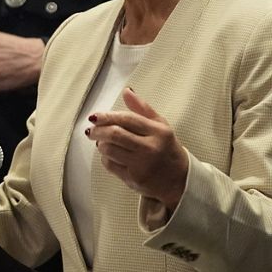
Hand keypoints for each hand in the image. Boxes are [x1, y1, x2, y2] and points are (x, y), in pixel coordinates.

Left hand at [88, 87, 188, 210]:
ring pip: (109, 150)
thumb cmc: (166, 148)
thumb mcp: (160, 125)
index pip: (127, 119)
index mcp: (159, 132)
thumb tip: (127, 91)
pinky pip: (110, 165)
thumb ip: (142, 108)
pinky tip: (110, 155)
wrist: (179, 179)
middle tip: (91, 130)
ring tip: (102, 142)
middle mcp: (151, 148)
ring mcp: (142, 165)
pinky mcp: (133, 179)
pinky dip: (105, 158)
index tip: (94, 116)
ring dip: (100, 144)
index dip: (107, 116)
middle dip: (98, 130)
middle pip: (115, 134)